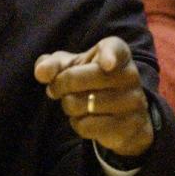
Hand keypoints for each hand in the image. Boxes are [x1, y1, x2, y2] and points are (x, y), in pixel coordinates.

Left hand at [34, 36, 152, 156]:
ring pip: (77, 104)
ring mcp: (134, 102)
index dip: (109, 56)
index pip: (114, 49)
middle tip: (58, 88)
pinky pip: (86, 126)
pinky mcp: (129, 126)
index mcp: (118, 52)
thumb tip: (41, 72)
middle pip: (75, 79)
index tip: (107, 65)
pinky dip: (78, 124)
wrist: (120, 113)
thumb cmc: (89, 79)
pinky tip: (89, 118)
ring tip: (79, 103)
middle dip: (58, 85)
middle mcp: (130, 74)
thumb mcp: (71, 66)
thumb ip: (53, 64)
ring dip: (68, 106)